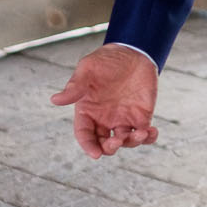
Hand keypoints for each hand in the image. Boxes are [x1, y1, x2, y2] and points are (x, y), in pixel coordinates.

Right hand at [51, 44, 159, 158]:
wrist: (131, 52)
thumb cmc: (104, 61)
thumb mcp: (88, 69)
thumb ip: (75, 86)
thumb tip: (55, 100)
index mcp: (87, 111)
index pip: (84, 135)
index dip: (88, 146)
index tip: (95, 154)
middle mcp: (104, 119)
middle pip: (104, 144)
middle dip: (109, 148)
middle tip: (116, 141)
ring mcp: (123, 119)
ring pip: (125, 141)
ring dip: (131, 142)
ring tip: (140, 133)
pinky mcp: (141, 116)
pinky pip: (144, 133)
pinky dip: (149, 138)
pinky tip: (151, 132)